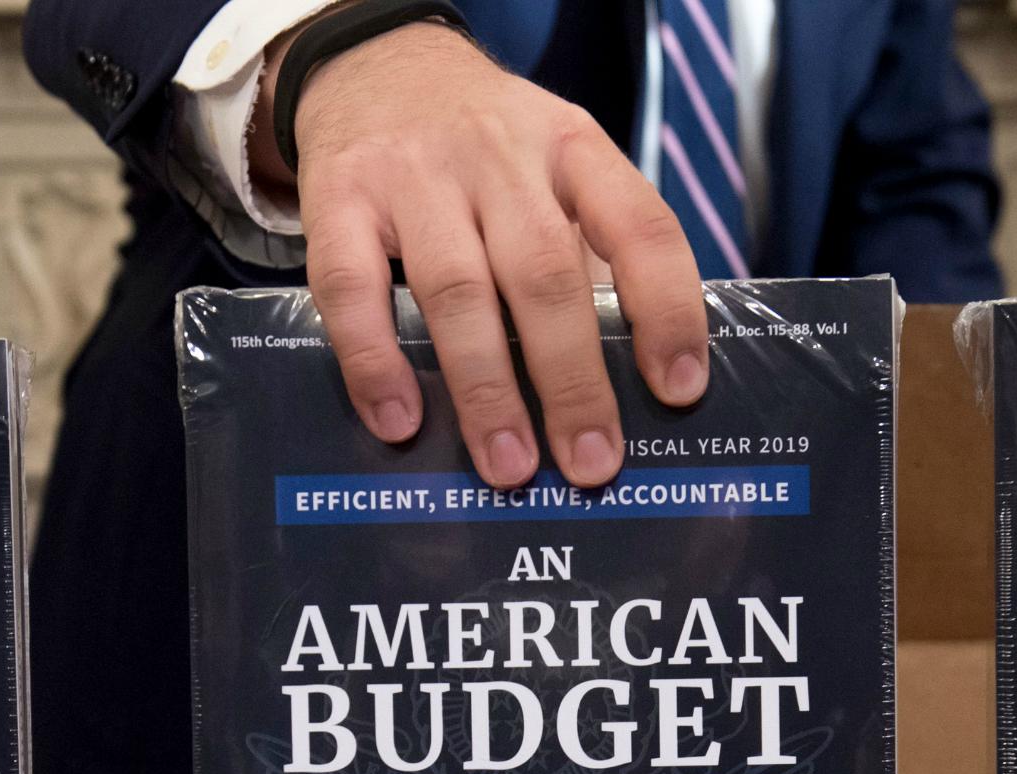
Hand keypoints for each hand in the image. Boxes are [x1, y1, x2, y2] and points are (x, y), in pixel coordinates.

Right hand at [255, 19, 707, 488]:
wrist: (374, 64)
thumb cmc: (484, 152)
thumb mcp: (554, 170)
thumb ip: (588, 257)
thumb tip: (630, 392)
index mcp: (572, 148)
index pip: (639, 225)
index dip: (667, 310)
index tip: (679, 389)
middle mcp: (498, 156)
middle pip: (545, 273)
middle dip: (572, 379)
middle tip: (591, 462)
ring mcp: (413, 174)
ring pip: (458, 289)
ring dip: (486, 388)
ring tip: (510, 466)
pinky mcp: (337, 197)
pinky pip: (352, 288)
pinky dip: (376, 361)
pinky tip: (400, 420)